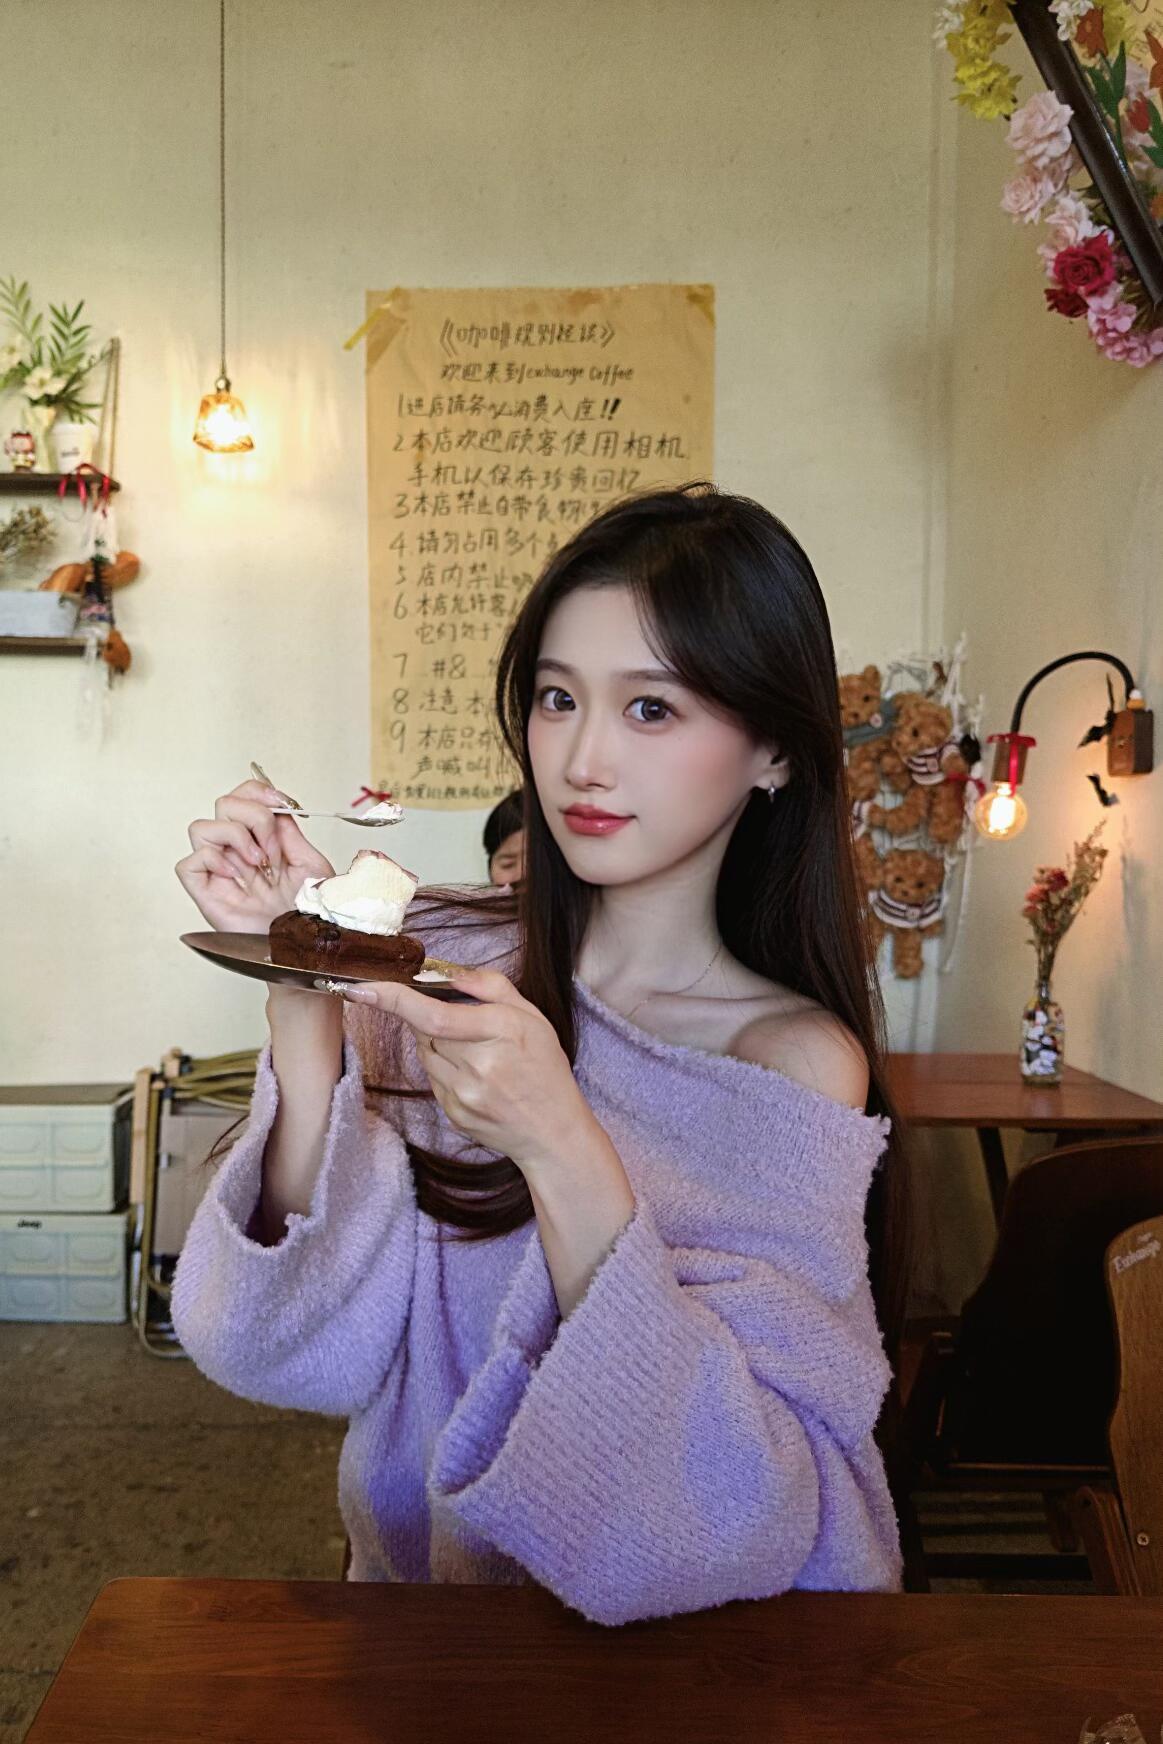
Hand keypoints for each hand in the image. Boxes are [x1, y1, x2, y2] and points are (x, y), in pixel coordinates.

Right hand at [176, 777, 334, 934]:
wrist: (303, 943)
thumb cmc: (307, 911)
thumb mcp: (310, 863)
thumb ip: (289, 832)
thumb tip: (275, 808)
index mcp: (260, 839)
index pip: (244, 796)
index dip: (259, 792)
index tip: (282, 804)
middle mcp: (236, 850)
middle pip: (224, 804)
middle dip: (255, 818)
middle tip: (275, 850)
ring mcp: (219, 870)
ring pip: (201, 827)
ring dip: (235, 838)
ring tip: (258, 863)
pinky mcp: (205, 891)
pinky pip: (189, 863)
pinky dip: (213, 861)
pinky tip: (237, 876)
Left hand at [342, 966, 590, 1169]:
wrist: (552, 1133)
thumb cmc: (544, 1069)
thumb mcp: (532, 1017)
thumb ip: (491, 987)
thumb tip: (450, 974)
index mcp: (501, 1031)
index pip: (434, 1015)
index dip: (393, 1000)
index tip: (361, 989)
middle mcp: (480, 1065)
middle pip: (425, 1032)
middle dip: (432, 1021)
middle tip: (464, 1028)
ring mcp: (464, 1095)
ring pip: (427, 1055)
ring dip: (440, 1046)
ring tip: (477, 1056)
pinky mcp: (454, 1114)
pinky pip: (433, 1080)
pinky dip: (446, 1071)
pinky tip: (476, 1078)